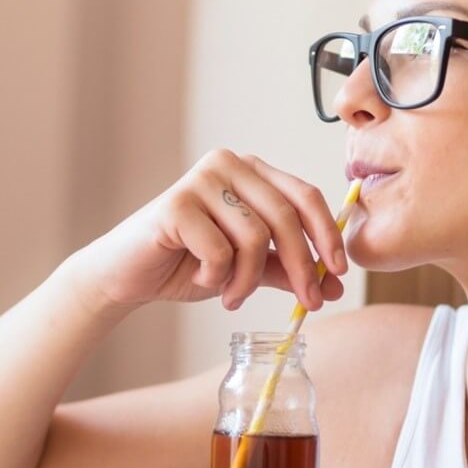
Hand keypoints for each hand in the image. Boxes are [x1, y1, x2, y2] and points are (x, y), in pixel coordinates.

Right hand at [73, 150, 347, 311]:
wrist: (128, 276)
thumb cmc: (187, 263)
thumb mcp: (247, 267)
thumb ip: (287, 269)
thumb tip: (335, 285)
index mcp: (251, 170)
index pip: (305, 194)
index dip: (327, 235)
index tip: (339, 273)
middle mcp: (228, 164)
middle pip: (286, 216)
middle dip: (303, 267)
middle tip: (309, 304)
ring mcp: (200, 180)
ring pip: (255, 237)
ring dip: (248, 280)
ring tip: (232, 297)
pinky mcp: (176, 204)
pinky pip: (220, 250)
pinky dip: (216, 277)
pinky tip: (200, 279)